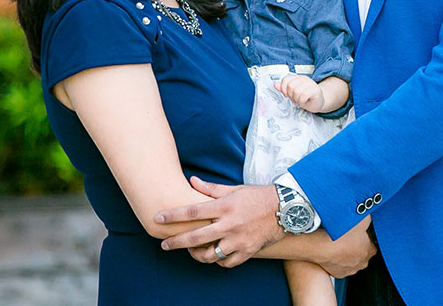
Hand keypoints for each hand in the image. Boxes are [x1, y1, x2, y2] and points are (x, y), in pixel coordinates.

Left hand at [155, 177, 283, 267]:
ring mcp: (238, 240)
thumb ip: (211, 188)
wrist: (284, 209)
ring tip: (190, 251)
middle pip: (195, 237)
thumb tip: (191, 180)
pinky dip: (217, 260)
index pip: (192, 211)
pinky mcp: (247, 252)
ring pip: (209, 255)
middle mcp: (229, 224)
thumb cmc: (256, 197)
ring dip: (196, 255)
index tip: (158, 218)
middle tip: (164, 244)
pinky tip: (212, 255)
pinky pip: (225, 262)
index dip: (172, 215)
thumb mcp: (234, 189)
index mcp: (224, 207)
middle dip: (176, 242)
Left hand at [276, 74, 324, 112]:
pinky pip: (303, 95)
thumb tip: (275, 84)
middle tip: (296, 99)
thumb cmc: (305, 98)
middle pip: (290, 86)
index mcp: (298, 78)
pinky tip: (305, 101)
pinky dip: (302, 101)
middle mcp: (304, 79)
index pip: (285, 80)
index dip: (283, 89)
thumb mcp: (292, 94)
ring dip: (297, 99)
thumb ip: (284, 89)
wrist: (318, 103)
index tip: (287, 95)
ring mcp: (310, 83)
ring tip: (301, 100)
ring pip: (296, 91)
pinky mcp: (315, 89)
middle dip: (291, 96)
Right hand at [319, 217, 375, 277]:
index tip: (358, 231)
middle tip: (347, 236)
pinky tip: (331, 250)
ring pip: (350, 260)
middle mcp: (361, 263)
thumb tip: (368, 219)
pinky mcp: (338, 274)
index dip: (365, 237)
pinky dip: (336, 259)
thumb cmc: (339, 233)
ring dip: (346, 253)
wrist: (321, 246)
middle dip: (356, 246)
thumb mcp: (360, 219)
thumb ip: (367, 220)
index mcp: (369, 250)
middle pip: (362, 253)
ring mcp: (349, 269)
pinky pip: (340, 266)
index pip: (372, 244)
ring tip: (337, 242)